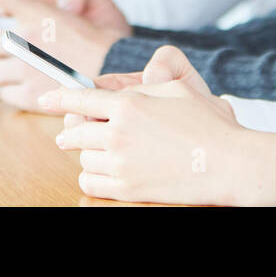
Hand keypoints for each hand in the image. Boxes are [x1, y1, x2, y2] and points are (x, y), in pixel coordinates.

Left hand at [0, 0, 126, 110]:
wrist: (123, 79)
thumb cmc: (111, 39)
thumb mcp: (100, 1)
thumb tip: (61, 1)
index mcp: (37, 13)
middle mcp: (25, 40)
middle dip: (1, 45)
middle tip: (25, 47)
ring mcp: (24, 70)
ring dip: (6, 68)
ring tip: (35, 68)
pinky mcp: (27, 96)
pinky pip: (3, 93)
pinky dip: (14, 89)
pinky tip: (37, 84)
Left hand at [41, 46, 275, 205]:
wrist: (229, 163)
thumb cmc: (209, 123)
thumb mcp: (176, 89)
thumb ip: (143, 87)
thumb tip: (120, 90)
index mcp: (129, 104)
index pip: (80, 98)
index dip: (58, 97)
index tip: (45, 99)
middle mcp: (119, 133)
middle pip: (74, 131)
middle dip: (70, 131)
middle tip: (70, 133)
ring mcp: (122, 163)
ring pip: (82, 158)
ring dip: (86, 154)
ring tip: (99, 152)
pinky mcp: (129, 189)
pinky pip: (91, 182)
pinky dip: (91, 176)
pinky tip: (102, 172)